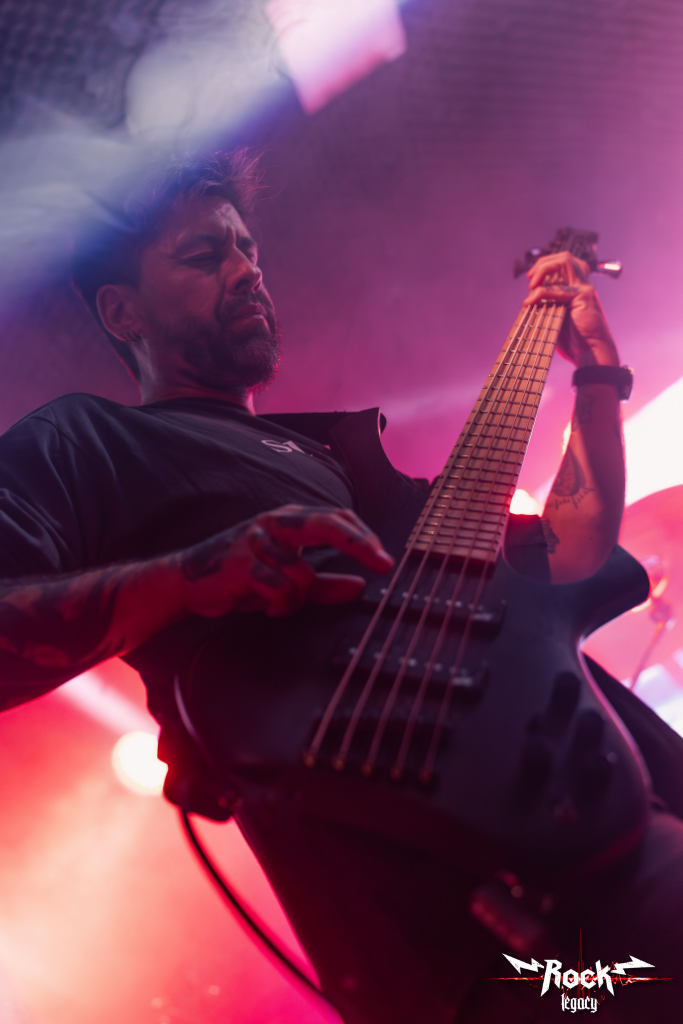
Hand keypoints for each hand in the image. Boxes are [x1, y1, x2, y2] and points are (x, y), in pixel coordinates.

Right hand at [178, 505, 394, 617]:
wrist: (187, 582)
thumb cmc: (243, 577)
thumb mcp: (289, 581)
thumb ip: (325, 584)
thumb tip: (360, 587)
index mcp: (290, 520)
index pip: (336, 517)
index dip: (364, 536)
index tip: (385, 562)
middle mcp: (275, 523)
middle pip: (327, 523)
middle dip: (359, 543)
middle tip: (383, 564)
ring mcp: (256, 541)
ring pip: (302, 573)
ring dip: (297, 598)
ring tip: (278, 603)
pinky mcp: (240, 563)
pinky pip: (278, 589)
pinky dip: (279, 605)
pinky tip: (266, 607)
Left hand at [523, 251, 618, 366]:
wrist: (590, 353)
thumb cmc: (574, 340)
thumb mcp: (555, 318)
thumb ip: (546, 306)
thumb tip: (528, 300)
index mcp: (577, 288)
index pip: (562, 264)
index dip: (544, 267)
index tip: (531, 281)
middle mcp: (582, 284)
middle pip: (565, 257)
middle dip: (543, 263)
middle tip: (530, 278)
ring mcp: (584, 289)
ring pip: (565, 262)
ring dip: (544, 269)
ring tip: (532, 285)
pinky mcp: (584, 298)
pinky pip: (559, 289)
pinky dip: (541, 293)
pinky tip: (531, 302)